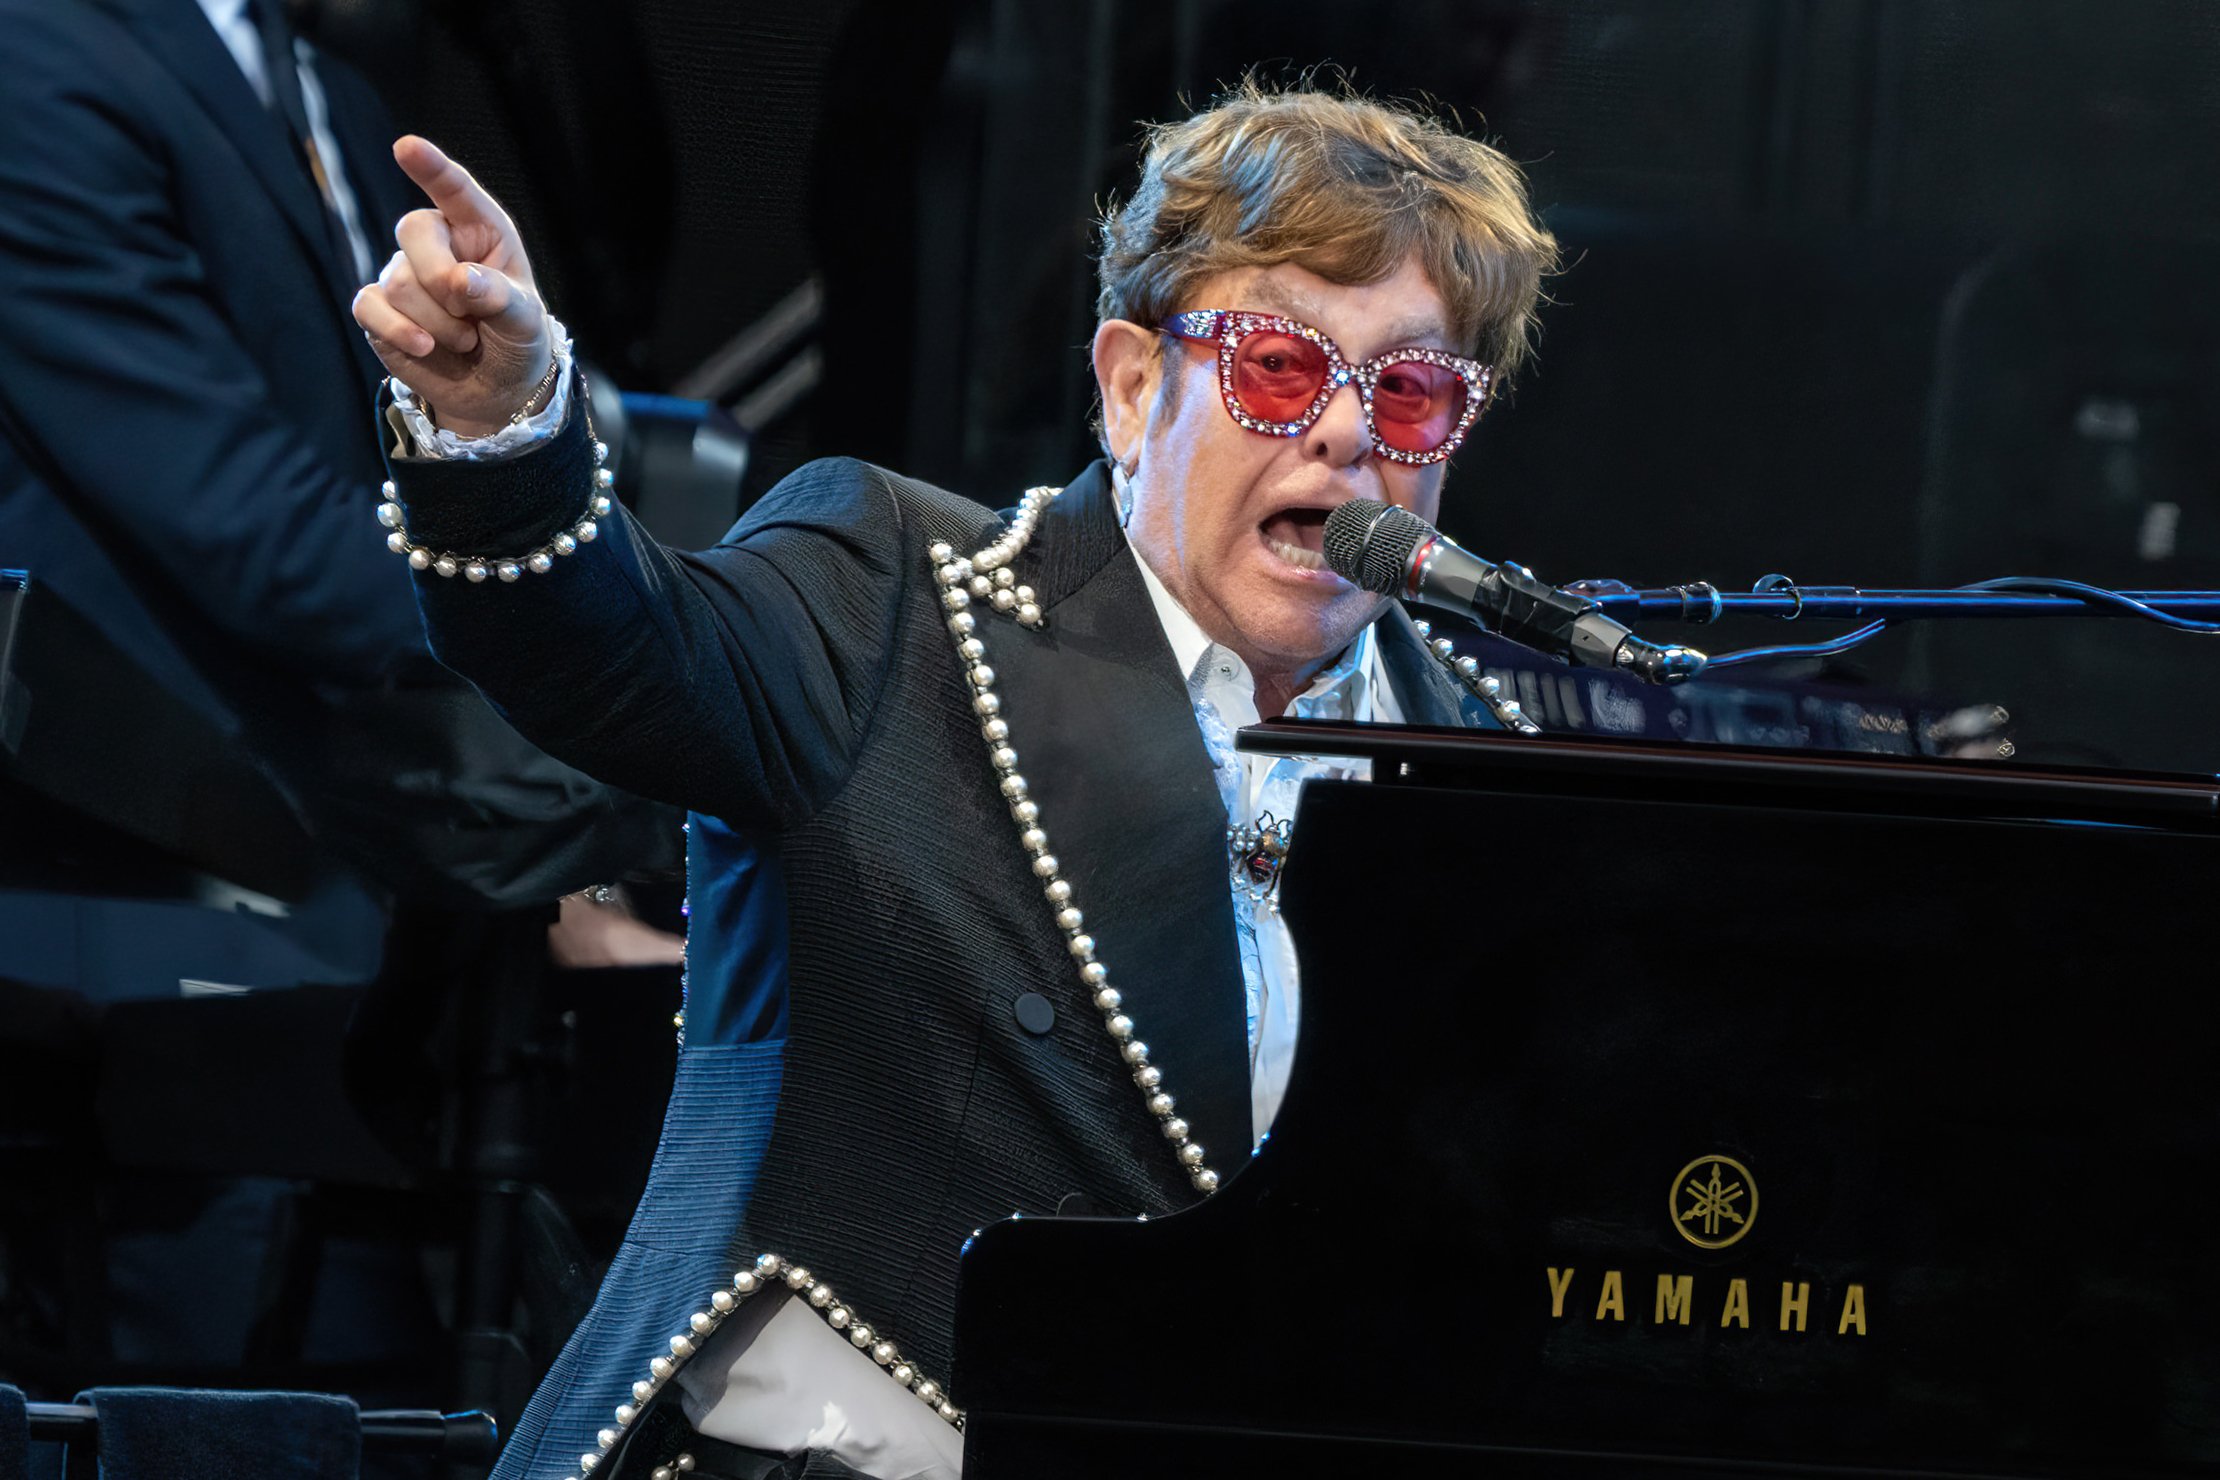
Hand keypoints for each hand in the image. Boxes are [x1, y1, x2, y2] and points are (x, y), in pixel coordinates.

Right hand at [352, 136, 550, 436]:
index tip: (407, 147)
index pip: (455, 190)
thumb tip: (458, 280)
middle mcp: (439, 243)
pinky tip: (424, 347)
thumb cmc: (516, 340)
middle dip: (441, 278)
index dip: (431, 168)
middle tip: (472, 318)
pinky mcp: (379, 309)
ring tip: (466, 340)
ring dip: (437, 323)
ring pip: (398, 282)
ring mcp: (404, 273)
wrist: (497, 389)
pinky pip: (369, 306)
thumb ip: (498, 296)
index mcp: (480, 230)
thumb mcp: (525, 320)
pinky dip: (398, 330)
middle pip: (413, 231)